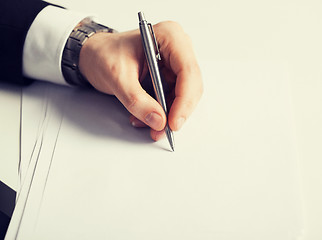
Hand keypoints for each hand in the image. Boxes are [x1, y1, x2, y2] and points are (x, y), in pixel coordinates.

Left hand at [79, 21, 202, 140]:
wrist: (95, 55)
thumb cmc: (104, 54)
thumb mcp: (116, 76)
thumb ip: (137, 100)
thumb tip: (158, 120)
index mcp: (169, 36)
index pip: (187, 71)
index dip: (184, 100)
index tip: (173, 122)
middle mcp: (177, 48)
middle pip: (190, 86)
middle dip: (177, 111)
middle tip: (163, 129)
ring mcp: (175, 63)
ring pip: (184, 96)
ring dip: (168, 115)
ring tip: (149, 126)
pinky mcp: (170, 76)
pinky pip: (174, 99)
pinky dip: (162, 112)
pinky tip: (147, 118)